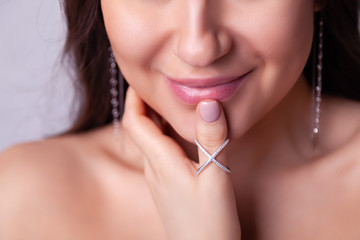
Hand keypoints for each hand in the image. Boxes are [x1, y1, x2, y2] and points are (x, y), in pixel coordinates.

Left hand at [122, 87, 240, 239]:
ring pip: (150, 140)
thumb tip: (208, 103)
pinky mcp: (168, 185)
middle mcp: (154, 168)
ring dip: (156, 118)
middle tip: (160, 82)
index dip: (134, 98)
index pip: (135, 122)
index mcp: (160, 161)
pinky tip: (183, 132)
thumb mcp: (216, 179)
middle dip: (144, 103)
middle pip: (139, 128)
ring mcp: (159, 178)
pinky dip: (166, 134)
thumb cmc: (209, 223)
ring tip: (173, 101)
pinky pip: (160, 152)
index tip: (141, 77)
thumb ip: (212, 141)